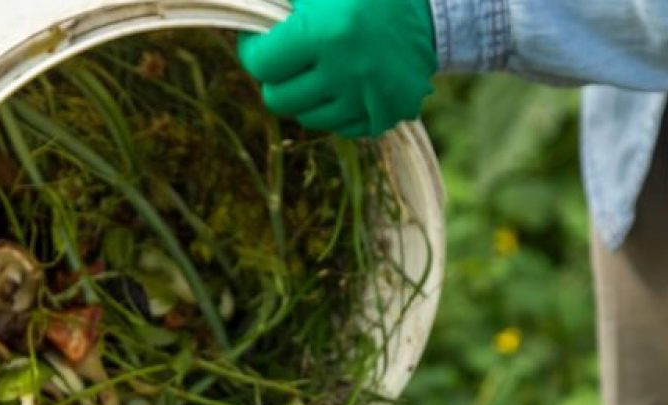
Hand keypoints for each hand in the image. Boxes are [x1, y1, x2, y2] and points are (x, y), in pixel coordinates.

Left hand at [238, 0, 437, 138]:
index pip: (261, 65)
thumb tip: (238, 11)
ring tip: (321, 68)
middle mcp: (347, 72)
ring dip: (306, 94)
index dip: (254, 51)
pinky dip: (336, 108)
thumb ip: (274, 0)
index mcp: (327, 32)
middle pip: (278, 99)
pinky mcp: (386, 116)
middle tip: (288, 58)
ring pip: (306, 117)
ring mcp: (368, 99)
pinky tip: (346, 82)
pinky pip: (339, 128)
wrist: (429, 10)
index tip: (262, 42)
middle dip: (276, 77)